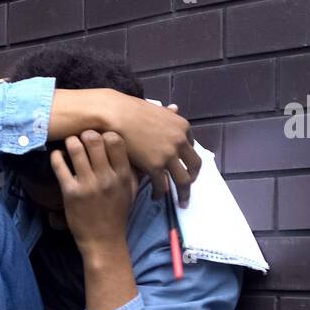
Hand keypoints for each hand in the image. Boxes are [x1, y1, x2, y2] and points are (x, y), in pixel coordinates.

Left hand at [51, 131, 137, 262]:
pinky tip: (58, 155)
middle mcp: (106, 178)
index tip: (100, 136)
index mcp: (123, 175)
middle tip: (82, 135)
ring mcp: (88, 185)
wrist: (103, 240)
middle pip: (94, 140)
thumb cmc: (117, 213)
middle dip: (86, 133)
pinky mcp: (70, 193)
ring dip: (71, 141)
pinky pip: (60, 166)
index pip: (115, 140)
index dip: (105, 133)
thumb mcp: (131, 191)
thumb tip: (132, 148)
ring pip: (76, 149)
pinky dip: (57, 156)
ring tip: (70, 142)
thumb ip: (132, 170)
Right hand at [101, 90, 200, 206]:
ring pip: (184, 180)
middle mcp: (180, 141)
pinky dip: (160, 193)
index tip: (181, 165)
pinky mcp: (155, 166)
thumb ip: (167, 114)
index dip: (186, 158)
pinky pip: (163, 185)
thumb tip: (175, 108)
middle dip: (193, 178)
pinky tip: (156, 196)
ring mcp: (169, 155)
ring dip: (184, 193)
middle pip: (195, 165)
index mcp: (182, 126)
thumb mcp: (155, 109)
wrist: (115, 114)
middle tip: (188, 187)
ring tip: (181, 201)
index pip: (191, 146)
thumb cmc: (130, 110)